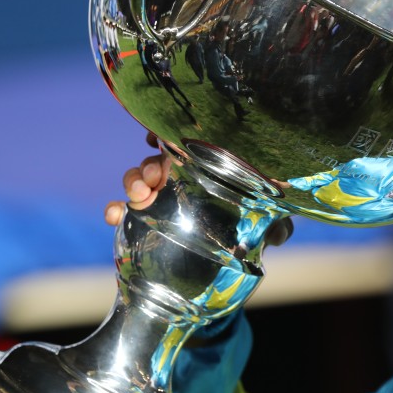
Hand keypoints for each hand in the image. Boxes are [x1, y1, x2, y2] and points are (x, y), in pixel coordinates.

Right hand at [104, 134, 293, 247]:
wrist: (235, 259)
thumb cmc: (256, 230)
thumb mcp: (271, 225)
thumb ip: (278, 227)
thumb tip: (279, 236)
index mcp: (210, 169)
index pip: (186, 143)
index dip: (167, 134)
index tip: (157, 138)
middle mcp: (183, 178)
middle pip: (158, 160)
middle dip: (150, 166)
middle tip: (154, 179)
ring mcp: (163, 198)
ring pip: (139, 179)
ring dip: (133, 182)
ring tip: (140, 196)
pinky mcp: (149, 221)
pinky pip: (124, 209)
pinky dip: (115, 209)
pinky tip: (112, 216)